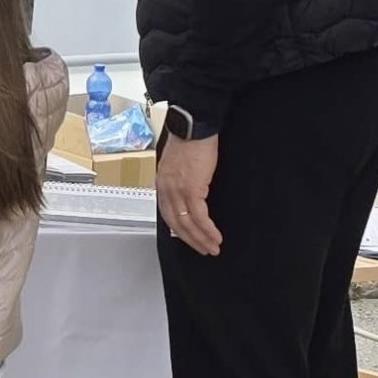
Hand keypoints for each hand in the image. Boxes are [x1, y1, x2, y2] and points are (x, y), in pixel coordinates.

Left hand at [155, 132, 222, 256]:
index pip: (168, 215)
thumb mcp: (180, 166)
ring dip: (202, 239)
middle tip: (204, 250)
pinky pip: (199, 216)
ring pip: (187, 224)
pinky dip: (207, 229)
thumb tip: (192, 196)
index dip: (180, 230)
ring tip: (213, 248)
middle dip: (191, 240)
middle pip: (176, 224)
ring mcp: (177, 191)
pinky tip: (215, 237)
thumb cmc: (191, 142)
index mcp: (162, 185)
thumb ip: (181, 182)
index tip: (190, 239)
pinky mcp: (191, 189)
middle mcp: (166, 190)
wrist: (194, 128)